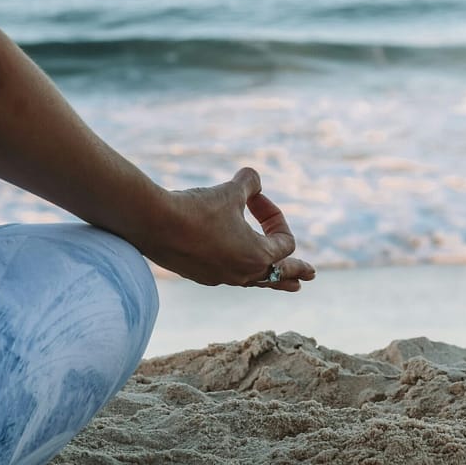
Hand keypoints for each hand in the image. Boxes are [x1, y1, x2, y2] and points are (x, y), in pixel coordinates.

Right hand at [139, 167, 315, 291]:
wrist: (154, 224)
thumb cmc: (197, 208)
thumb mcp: (230, 190)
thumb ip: (250, 183)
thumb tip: (254, 179)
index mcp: (258, 256)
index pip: (284, 241)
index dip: (275, 215)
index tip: (255, 198)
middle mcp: (243, 273)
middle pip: (278, 275)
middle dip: (296, 271)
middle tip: (311, 275)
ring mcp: (221, 278)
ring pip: (255, 281)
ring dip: (272, 278)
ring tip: (289, 285)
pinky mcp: (200, 275)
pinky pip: (229, 276)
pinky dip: (240, 270)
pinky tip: (237, 270)